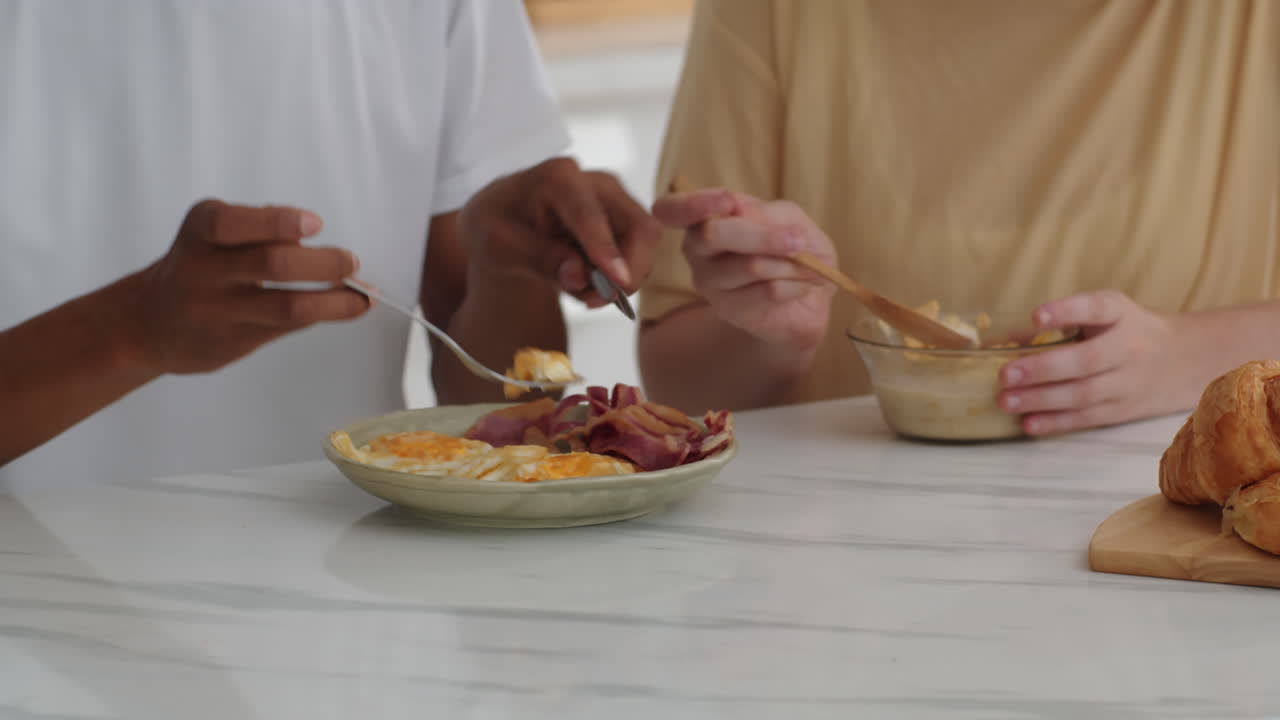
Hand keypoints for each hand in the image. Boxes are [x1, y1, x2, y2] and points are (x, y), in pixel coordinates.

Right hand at [125, 199, 367, 374]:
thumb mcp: (211, 236)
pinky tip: (346, 308)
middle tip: (351, 261)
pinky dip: (324, 315)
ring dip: (335, 300)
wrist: (146, 324)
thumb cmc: (197, 267)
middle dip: (323, 263)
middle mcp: (203, 270)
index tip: (316, 225)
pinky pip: (287, 327)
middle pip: (271, 264)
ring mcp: (217, 310)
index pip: (232, 223)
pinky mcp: (232, 342)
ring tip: (364, 294)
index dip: (278, 222)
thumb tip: (319, 239)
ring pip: (286, 305)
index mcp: (199, 231)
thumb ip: (258, 232)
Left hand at [458, 157, 661, 306]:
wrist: (504, 219)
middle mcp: (597, 182)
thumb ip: (539, 260)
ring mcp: (616, 200)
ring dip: (618, 280)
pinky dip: (617, 278)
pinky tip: (584, 280)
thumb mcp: (500, 247)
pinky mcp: (625, 219)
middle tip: (589, 302)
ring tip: (576, 291)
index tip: (619, 282)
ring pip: (645, 246)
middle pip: (639, 229)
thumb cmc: (496, 226)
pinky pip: (638, 255)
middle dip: (625, 273)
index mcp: (559, 177)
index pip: (592, 216)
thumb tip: (579, 275)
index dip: (608, 251)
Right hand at [651, 187, 836, 350]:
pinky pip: (767, 291)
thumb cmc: (793, 248)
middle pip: (713, 234)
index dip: (693, 203)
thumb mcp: (789, 218)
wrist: (808, 298)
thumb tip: (743, 214)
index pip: (671, 209)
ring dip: (790, 264)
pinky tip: (803, 286)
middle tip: (798, 240)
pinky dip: (795, 285)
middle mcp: (696, 249)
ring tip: (810, 267)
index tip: (728, 201)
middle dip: (763, 236)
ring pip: (749, 265)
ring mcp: (709, 282)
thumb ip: (767, 213)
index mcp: (704, 217)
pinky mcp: (729, 310)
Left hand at [996, 290, 1190, 434]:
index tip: (1035, 316)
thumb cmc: (1127, 330)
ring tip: (1006, 401)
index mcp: (1120, 313)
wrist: (1185, 359)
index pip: (1095, 308)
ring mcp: (1129, 382)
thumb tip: (1003, 340)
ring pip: (1084, 394)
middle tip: (1004, 375)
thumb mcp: (1103, 314)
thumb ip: (1059, 323)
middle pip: (1086, 361)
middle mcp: (1129, 347)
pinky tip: (1028, 424)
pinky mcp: (1125, 410)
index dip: (1066, 311)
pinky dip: (1057, 423)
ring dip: (1041, 400)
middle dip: (1042, 369)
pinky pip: (1088, 418)